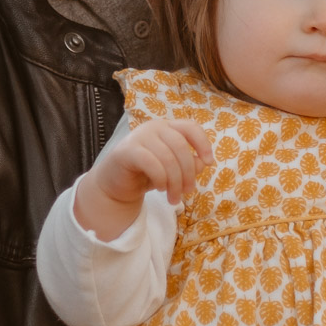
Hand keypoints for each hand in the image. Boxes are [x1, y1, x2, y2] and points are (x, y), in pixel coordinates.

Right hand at [73, 118, 213, 240]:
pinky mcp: (127, 150)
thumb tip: (202, 163)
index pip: (190, 127)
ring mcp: (139, 136)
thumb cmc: (147, 174)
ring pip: (168, 158)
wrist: (116, 184)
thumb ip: (188, 163)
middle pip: (181, 146)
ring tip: (174, 198)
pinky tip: (159, 188)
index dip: (203, 144)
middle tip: (188, 192)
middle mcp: (154, 127)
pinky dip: (160, 179)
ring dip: (175, 182)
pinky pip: (152, 164)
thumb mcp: (173, 169)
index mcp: (167, 127)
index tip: (209, 163)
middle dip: (188, 172)